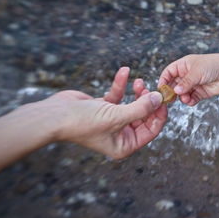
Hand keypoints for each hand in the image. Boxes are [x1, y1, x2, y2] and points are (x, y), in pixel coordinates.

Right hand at [42, 67, 167, 158]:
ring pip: (132, 104)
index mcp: (125, 145)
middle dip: (148, 101)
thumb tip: (159, 99)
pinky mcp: (103, 108)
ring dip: (136, 92)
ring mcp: (112, 121)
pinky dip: (120, 84)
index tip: (163, 98)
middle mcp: (120, 135)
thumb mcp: (117, 116)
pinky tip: (124, 72)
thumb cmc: (84, 122)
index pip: (151, 130)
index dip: (160, 113)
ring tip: (139, 81)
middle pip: (144, 116)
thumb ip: (141, 108)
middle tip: (150, 88)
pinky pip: (117, 96)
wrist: (54, 115)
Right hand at [158, 53, 218, 105]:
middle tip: (170, 99)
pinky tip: (191, 101)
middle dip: (172, 92)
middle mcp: (186, 76)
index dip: (163, 80)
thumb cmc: (212, 65)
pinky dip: (190, 101)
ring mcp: (193, 85)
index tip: (161, 89)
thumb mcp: (196, 72)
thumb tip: (176, 91)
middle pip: (173, 85)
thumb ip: (186, 82)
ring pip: (182, 94)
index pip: (168, 73)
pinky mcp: (199, 93)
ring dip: (182, 98)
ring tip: (186, 98)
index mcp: (183, 66)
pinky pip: (191, 99)